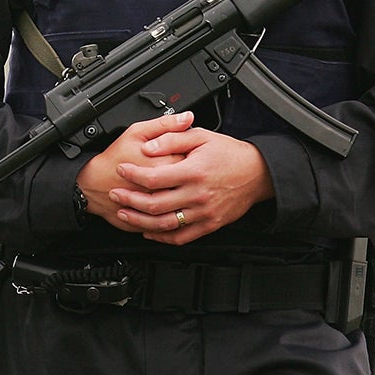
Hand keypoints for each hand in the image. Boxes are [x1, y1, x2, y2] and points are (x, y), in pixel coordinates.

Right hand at [75, 112, 193, 232]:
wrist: (93, 184)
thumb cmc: (114, 158)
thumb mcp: (136, 133)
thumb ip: (164, 125)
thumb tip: (187, 117)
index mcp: (166, 164)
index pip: (193, 158)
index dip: (192, 153)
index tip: (185, 151)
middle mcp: (166, 188)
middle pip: (191, 181)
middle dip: (188, 174)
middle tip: (179, 168)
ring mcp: (160, 207)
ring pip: (184, 202)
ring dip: (183, 194)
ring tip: (174, 184)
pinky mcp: (153, 221)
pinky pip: (170, 219)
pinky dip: (172, 212)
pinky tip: (168, 202)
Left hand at [110, 123, 274, 244]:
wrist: (259, 173)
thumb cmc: (230, 154)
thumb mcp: (201, 137)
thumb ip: (172, 139)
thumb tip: (147, 147)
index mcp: (193, 171)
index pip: (154, 177)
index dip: (133, 175)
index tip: (121, 170)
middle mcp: (197, 195)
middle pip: (154, 204)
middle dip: (129, 200)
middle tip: (115, 194)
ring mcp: (204, 213)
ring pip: (164, 224)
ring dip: (139, 221)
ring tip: (124, 214)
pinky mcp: (210, 225)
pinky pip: (181, 237)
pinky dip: (161, 237)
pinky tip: (148, 231)